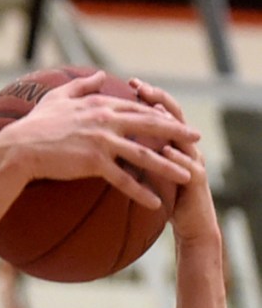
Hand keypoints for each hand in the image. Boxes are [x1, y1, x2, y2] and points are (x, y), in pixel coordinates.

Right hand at [0, 71, 200, 208]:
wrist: (19, 147)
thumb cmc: (34, 124)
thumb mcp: (59, 96)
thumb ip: (84, 85)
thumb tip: (102, 74)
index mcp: (100, 103)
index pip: (137, 108)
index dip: (158, 114)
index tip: (174, 120)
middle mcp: (106, 120)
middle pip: (150, 126)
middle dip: (176, 133)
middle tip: (196, 140)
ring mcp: (103, 141)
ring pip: (144, 154)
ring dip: (168, 166)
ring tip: (187, 175)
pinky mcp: (94, 163)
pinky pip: (123, 180)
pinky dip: (141, 192)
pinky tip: (155, 203)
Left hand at [129, 78, 218, 242]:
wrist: (190, 223)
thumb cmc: (165, 197)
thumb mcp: (146, 175)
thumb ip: (133, 156)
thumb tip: (111, 141)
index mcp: (170, 142)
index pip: (157, 113)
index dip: (145, 97)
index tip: (129, 83)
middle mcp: (183, 146)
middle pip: (172, 115)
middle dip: (156, 99)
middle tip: (139, 87)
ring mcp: (192, 160)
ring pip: (183, 137)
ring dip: (169, 123)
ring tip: (153, 110)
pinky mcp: (196, 180)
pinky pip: (189, 166)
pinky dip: (178, 157)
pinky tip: (166, 151)